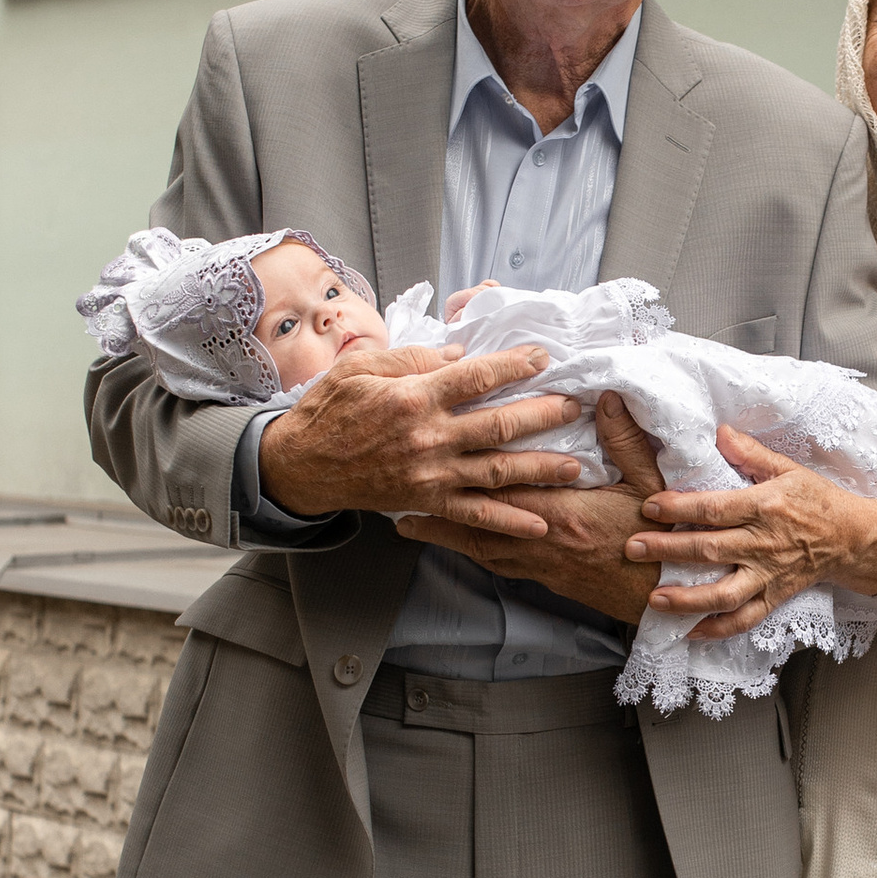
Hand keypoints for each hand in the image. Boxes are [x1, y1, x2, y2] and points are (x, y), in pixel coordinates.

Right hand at [257, 337, 584, 535]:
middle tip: (574, 407)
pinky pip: (474, 515)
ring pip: (497, 471)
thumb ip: (414, 357)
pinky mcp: (426, 501)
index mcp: (413, 397)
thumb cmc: (329, 410)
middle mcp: (428, 437)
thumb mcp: (362, 367)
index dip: (514, 365)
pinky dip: (508, 522)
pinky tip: (539, 524)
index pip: (476, 377)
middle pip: (499, 424)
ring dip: (540, 469)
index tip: (542, 358)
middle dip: (543, 415)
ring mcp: (430, 474)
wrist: (301, 465)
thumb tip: (459, 353)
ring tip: (575, 466)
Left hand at [394, 391, 673, 627]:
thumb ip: (625, 440)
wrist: (663, 596)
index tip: (441, 447)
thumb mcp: (651, 483)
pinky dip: (471, 552)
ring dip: (443, 535)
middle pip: (475, 520)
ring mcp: (537, 564)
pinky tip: (459, 545)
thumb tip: (607, 398)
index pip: (504, 484)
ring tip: (410, 524)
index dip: (469, 467)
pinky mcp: (543, 579)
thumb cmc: (661, 541)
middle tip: (398, 495)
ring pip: (478, 547)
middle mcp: (539, 540)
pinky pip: (496, 564)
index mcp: (562, 512)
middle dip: (436, 508)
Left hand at [631, 428, 876, 644]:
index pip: (716, 508)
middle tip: (632, 548)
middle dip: (668, 550)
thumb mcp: (788, 468)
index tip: (649, 507)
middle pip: (710, 550)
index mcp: (764, 507)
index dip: (680, 507)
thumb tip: (719, 431)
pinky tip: (688, 632)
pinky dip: (717, 629)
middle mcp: (763, 544)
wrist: (853, 538)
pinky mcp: (774, 598)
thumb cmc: (817, 499)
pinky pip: (744, 619)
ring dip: (687, 599)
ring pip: (725, 593)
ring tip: (654, 599)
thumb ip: (750, 453)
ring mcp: (768, 575)